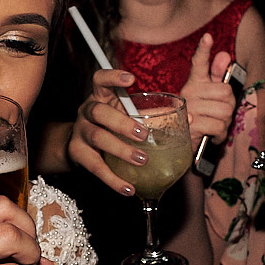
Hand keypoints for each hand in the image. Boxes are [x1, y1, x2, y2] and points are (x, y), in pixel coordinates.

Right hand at [66, 68, 150, 194]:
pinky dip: (113, 179)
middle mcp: (87, 111)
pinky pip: (95, 167)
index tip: (131, 80)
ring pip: (97, 138)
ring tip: (142, 160)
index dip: (113, 77)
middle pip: (99, 112)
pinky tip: (128, 188)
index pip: (101, 79)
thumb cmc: (110, 127)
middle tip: (143, 134)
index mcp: (102, 97)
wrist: (78, 145)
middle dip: (122, 123)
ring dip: (121, 150)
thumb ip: (152, 116)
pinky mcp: (77, 153)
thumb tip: (188, 119)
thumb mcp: (126, 116)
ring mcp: (80, 132)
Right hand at [179, 33, 236, 147]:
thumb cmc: (197, 118)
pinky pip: (218, 126)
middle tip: (219, 114)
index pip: (198, 63)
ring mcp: (187, 109)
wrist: (179, 145)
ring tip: (214, 125)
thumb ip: (216, 76)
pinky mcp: (189, 126)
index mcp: (194, 83)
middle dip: (229, 107)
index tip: (208, 37)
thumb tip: (224, 54)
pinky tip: (212, 135)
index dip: (204, 50)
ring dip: (225, 123)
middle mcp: (188, 93)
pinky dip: (220, 134)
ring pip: (224, 111)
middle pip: (225, 92)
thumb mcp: (207, 97)